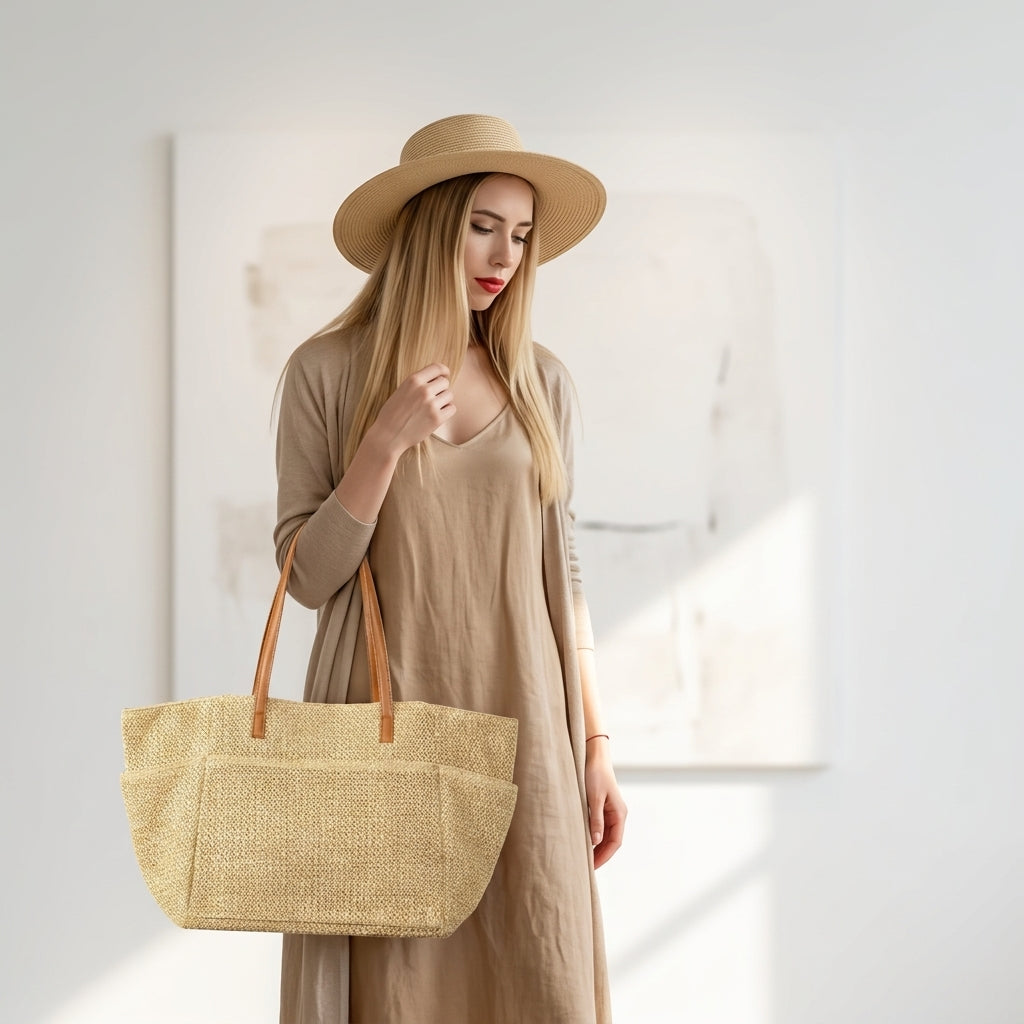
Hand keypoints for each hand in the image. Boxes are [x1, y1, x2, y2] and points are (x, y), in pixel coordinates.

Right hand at [366, 364, 455, 456]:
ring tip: (432, 408)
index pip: (437, 368)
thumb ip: (418, 383)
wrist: (388, 436)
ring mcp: (431, 404)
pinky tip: (436, 415)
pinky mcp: (437, 419)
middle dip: (441, 389)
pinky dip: (447, 411)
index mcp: (413, 380)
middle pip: (445, 382)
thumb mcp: (401, 391)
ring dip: (444, 401)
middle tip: (432, 399)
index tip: (445, 375)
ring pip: (450, 395)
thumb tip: (438, 378)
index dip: (443, 371)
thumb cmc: (392, 414)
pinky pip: (452, 409)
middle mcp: (424, 390)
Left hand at [584, 741, 626, 867]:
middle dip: (600, 855)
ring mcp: (611, 811)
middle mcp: (618, 814)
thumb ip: (595, 819)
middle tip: (585, 868)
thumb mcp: (594, 798)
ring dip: (597, 847)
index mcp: (619, 813)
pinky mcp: (603, 807)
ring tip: (584, 859)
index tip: (592, 867)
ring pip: (606, 836)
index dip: (605, 856)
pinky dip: (594, 837)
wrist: (594, 756)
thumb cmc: (595, 774)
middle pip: (611, 841)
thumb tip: (595, 842)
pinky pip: (600, 828)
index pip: (615, 842)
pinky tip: (584, 843)